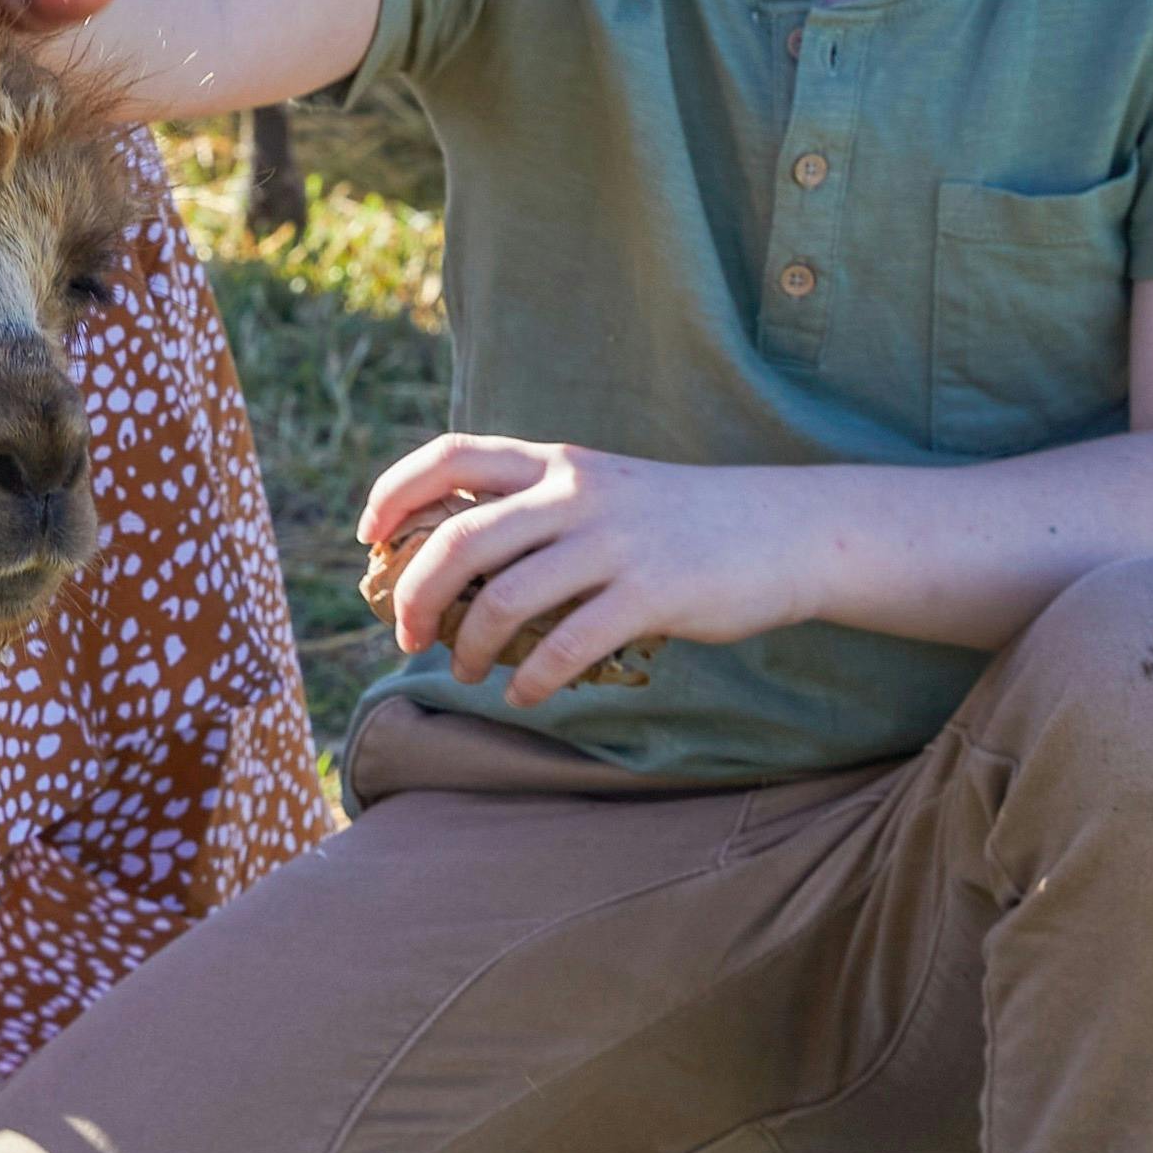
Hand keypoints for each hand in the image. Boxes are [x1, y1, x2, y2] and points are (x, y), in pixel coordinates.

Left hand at [360, 438, 837, 708]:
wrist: (782, 531)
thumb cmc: (680, 523)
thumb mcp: (603, 490)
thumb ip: (537, 510)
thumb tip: (453, 561)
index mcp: (556, 463)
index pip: (449, 456)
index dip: (394, 493)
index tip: (370, 538)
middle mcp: (575, 493)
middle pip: (458, 539)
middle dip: (414, 595)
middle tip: (406, 635)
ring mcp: (612, 543)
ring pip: (502, 599)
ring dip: (468, 649)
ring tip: (467, 673)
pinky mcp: (649, 594)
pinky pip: (564, 647)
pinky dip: (531, 681)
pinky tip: (525, 696)